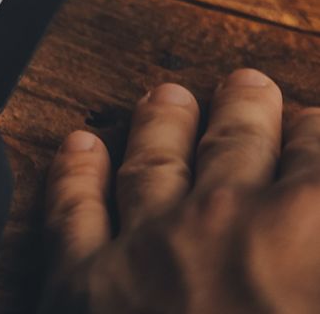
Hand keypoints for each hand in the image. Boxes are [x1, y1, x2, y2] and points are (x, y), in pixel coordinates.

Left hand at [43, 69, 319, 312]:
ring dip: (161, 126)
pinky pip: (74, 214)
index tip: (310, 123)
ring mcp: (148, 246)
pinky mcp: (82, 285)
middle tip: (246, 83)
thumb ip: (316, 258)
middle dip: (242, 110)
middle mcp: (223, 221)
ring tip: (167, 98)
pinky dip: (74, 174)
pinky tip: (79, 148)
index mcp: (305, 231)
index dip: (313, 136)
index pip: (315, 159)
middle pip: (236, 147)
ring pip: (155, 164)